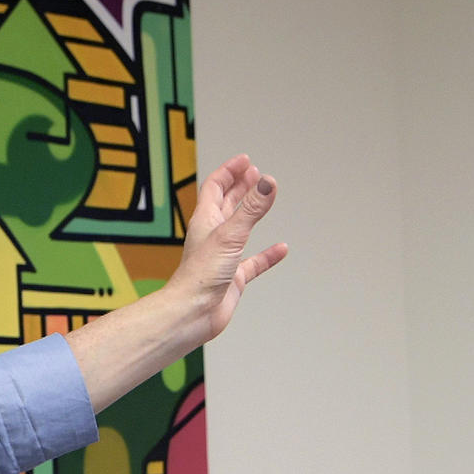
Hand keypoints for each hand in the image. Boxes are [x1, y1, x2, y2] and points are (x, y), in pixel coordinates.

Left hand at [168, 153, 287, 343]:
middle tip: (254, 174)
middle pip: (225, 203)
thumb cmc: (201, 276)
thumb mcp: (230, 235)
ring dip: (251, 214)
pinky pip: (253, 262)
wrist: (193, 312)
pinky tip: (280, 249)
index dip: (229, 171)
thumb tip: (267, 182)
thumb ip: (251, 209)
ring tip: (265, 199)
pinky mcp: (233, 277)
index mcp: (205, 220)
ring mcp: (223, 256)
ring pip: (239, 229)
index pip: (215, 187)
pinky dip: (267, 255)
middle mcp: (213, 236)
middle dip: (239, 186)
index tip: (246, 161)